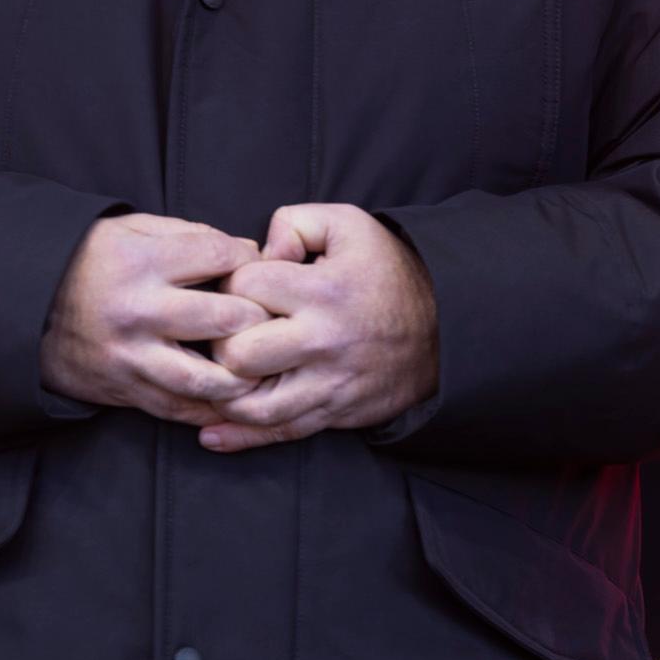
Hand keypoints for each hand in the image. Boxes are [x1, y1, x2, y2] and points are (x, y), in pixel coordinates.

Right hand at [41, 212, 264, 422]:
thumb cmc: (90, 261)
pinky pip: (177, 408)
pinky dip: (211, 408)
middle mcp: (137, 311)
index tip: (255, 266)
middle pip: (226, 318)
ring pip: (206, 378)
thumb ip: (189, 235)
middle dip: (259, 317)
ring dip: (243, 375)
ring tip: (261, 365)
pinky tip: (234, 399)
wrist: (23, 306)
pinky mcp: (123, 389)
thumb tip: (247, 253)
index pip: (221, 257)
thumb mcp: (132, 229)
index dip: (249, 259)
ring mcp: (129, 356)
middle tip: (273, 318)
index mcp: (140, 262)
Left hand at [199, 203, 439, 453]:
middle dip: (222, 342)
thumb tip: (259, 252)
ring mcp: (330, 383)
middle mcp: (325, 341)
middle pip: (238, 354)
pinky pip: (279, 434)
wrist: (447, 327)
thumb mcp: (349, 226)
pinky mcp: (336, 411)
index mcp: (325, 291)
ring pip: (252, 405)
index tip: (245, 286)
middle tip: (230, 332)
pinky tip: (211, 432)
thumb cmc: (387, 272)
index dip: (232, 282)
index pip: (244, 287)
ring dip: (227, 392)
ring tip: (226, 373)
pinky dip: (240, 437)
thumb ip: (294, 222)